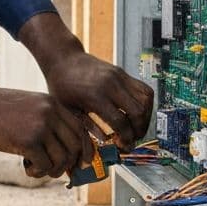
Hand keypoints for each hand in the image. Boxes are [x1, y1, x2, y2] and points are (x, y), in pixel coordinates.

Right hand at [0, 87, 90, 178]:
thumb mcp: (27, 105)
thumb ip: (46, 120)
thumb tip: (62, 148)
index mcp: (52, 103)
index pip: (80, 129)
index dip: (83, 149)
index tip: (80, 162)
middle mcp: (50, 113)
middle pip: (75, 146)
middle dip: (68, 164)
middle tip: (54, 170)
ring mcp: (40, 127)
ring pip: (62, 159)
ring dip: (52, 171)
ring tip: (36, 169)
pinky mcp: (27, 141)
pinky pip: (45, 166)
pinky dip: (38, 173)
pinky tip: (26, 168)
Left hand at [18, 13, 153, 148]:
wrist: (62, 58)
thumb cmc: (61, 85)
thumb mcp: (68, 110)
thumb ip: (86, 129)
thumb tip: (101, 147)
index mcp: (95, 96)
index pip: (121, 122)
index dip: (126, 138)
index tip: (124, 147)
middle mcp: (110, 84)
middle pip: (138, 111)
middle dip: (139, 130)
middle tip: (132, 139)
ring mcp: (119, 76)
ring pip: (146, 99)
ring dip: (145, 117)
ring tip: (136, 128)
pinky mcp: (122, 72)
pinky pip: (143, 88)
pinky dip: (145, 103)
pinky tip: (136, 114)